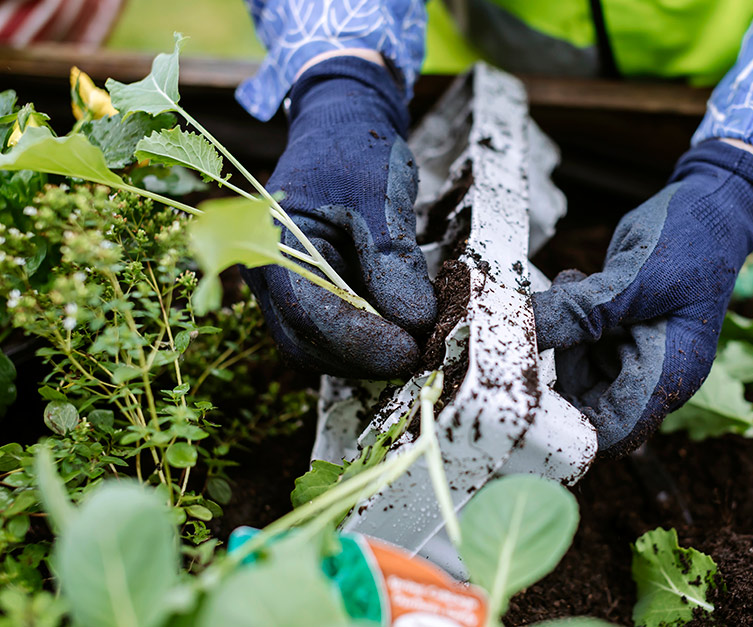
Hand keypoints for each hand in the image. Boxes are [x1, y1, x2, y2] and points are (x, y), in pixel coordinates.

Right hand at [243, 56, 436, 379]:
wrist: (340, 127)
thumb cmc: (355, 150)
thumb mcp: (380, 196)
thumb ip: (394, 260)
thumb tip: (416, 321)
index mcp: (270, 240)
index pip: (306, 311)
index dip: (358, 340)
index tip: (408, 351)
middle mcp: (266, 271)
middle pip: (304, 341)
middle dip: (362, 356)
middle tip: (419, 354)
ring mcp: (282, 285)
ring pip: (314, 345)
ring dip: (363, 355)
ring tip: (415, 343)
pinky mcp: (305, 292)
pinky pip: (327, 331)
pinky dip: (364, 339)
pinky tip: (401, 331)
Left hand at [532, 141, 752, 454]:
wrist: (711, 206)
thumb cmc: (693, 240)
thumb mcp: (636, 277)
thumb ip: (581, 312)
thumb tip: (522, 332)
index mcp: (670, 377)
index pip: (611, 432)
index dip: (566, 426)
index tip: (525, 393)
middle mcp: (652, 376)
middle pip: (585, 402)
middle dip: (559, 362)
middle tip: (551, 315)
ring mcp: (634, 355)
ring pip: (574, 369)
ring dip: (563, 331)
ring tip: (575, 285)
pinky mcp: (619, 334)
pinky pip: (579, 341)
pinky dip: (569, 317)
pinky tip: (578, 282)